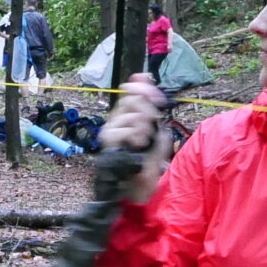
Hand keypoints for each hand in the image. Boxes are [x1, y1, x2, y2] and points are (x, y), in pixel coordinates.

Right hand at [100, 74, 169, 203]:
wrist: (137, 187)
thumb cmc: (147, 162)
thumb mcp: (157, 132)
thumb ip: (152, 107)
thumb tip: (146, 80)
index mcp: (126, 116)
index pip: (130, 90)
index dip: (144, 88)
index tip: (158, 98)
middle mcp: (115, 120)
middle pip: (131, 100)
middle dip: (149, 111)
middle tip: (153, 126)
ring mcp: (110, 130)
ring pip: (131, 115)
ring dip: (145, 128)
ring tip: (144, 142)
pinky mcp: (108, 140)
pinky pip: (126, 128)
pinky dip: (137, 136)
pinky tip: (138, 145)